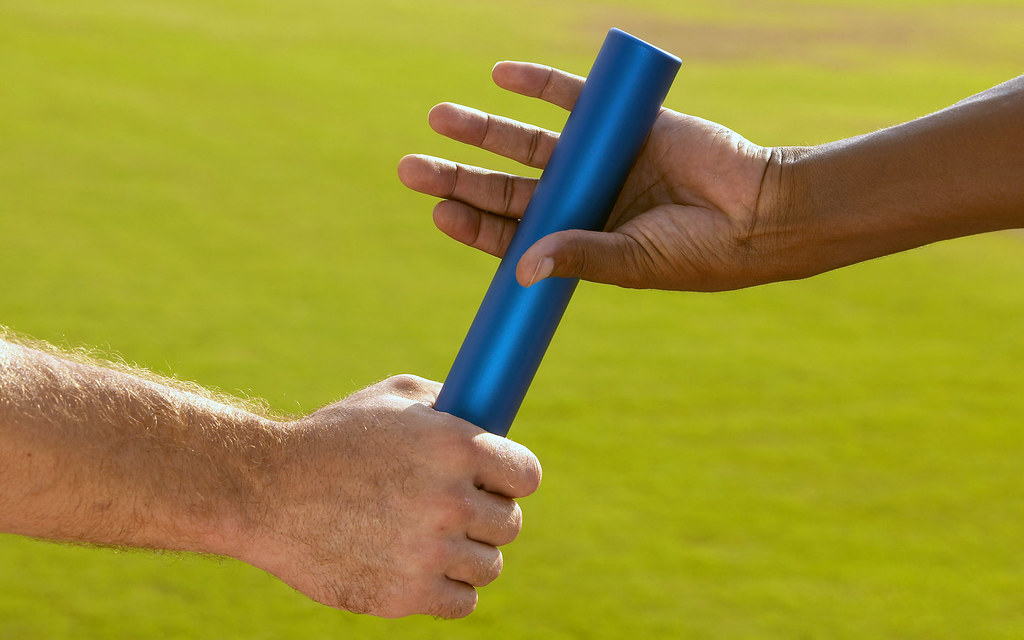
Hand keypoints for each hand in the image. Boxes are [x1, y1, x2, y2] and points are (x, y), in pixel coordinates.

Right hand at [236, 375, 541, 618]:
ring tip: (434, 541)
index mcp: (456, 447)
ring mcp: (429, 552)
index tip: (497, 483)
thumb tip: (489, 420)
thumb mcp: (392, 398)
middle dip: (486, 516)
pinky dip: (448, 591)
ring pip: (488, 566)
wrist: (266, 491)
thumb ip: (447, 405)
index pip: (526, 475)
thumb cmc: (331, 437)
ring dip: (468, 555)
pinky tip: (425, 571)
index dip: (512, 478)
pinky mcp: (406, 595)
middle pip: (509, 523)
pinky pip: (463, 603)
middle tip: (454, 511)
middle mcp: (450, 501)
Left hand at [398, 61, 788, 291]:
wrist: (762, 209)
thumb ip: (578, 258)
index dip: (474, 224)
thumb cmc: (701, 251)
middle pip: (508, 186)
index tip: (438, 211)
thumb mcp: (634, 261)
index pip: (513, 233)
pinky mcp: (623, 122)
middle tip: (412, 167)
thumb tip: (521, 269)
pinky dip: (539, 84)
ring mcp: (599, 160)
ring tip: (439, 116)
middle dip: (460, 175)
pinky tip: (502, 76)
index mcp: (578, 241)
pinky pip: (573, 98)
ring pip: (529, 142)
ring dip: (485, 128)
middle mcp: (580, 201)